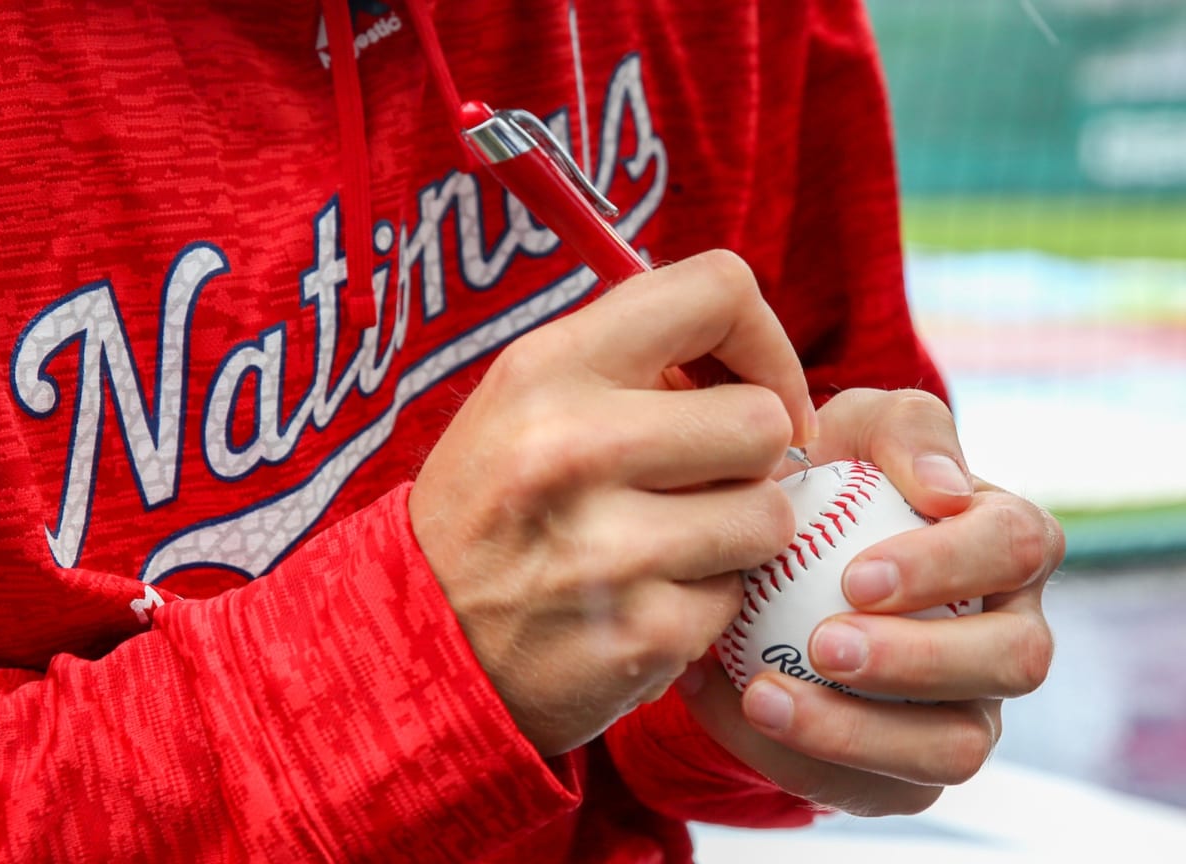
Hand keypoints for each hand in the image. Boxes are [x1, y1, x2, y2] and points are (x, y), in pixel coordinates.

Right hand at [410, 251, 816, 755]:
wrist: (416, 640)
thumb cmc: (491, 504)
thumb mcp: (527, 399)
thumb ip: (631, 362)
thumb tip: (757, 366)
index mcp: (547, 368)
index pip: (718, 290)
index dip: (762, 340)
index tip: (752, 387)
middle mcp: (574, 449)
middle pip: (762, 421)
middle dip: (745, 456)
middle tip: (693, 481)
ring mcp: (609, 551)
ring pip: (769, 516)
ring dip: (733, 534)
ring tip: (663, 543)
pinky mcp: (643, 635)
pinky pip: (736, 599)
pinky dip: (702, 604)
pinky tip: (639, 602)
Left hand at [679, 387, 1062, 814]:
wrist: (778, 557)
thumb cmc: (833, 477)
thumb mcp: (857, 429)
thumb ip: (904, 431)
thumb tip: (944, 487)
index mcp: (1010, 542)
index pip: (1017, 546)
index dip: (947, 566)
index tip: (855, 575)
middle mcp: (1010, 631)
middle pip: (1015, 660)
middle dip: (921, 659)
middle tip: (822, 645)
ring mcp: (972, 708)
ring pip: (958, 747)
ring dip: (862, 731)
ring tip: (766, 696)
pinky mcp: (914, 770)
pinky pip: (879, 788)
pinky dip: (802, 760)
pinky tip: (736, 710)